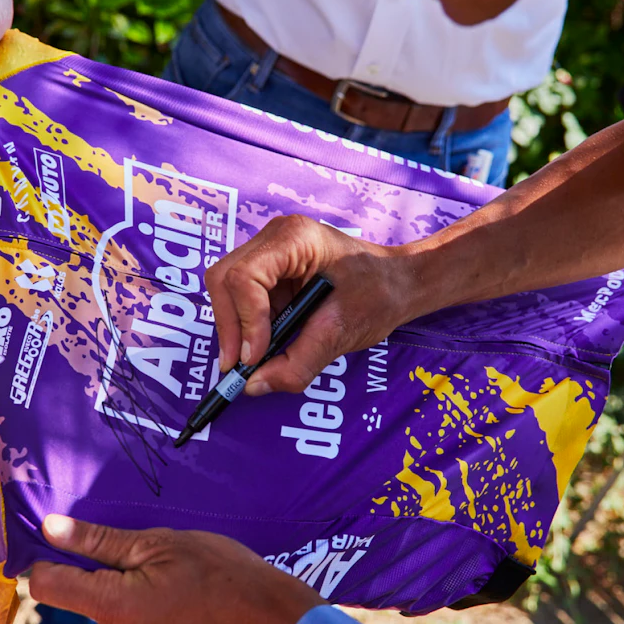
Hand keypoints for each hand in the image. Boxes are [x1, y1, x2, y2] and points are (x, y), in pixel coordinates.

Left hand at [29, 515, 324, 623]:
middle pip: (84, 595)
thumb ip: (100, 541)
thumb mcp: (162, 543)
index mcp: (113, 608)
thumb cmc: (224, 577)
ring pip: (111, 612)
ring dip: (130, 593)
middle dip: (109, 573)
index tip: (67, 540)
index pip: (46, 584)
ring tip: (176, 581)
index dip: (50, 556)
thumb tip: (50, 528)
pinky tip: (182, 604)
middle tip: (154, 557)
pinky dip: (146, 615)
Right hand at [206, 215, 423, 395]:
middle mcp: (274, 236)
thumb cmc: (379, 295)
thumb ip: (298, 362)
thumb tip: (253, 386)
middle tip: (238, 367)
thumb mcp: (341, 332)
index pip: (245, 277)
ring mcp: (268, 249)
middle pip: (224, 280)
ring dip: (235, 327)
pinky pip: (240, 296)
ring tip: (252, 358)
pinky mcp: (268, 267)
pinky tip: (264, 343)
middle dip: (230, 326)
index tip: (254, 359)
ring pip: (225, 288)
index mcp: (295, 239)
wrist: (398, 283)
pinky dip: (246, 324)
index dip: (245, 321)